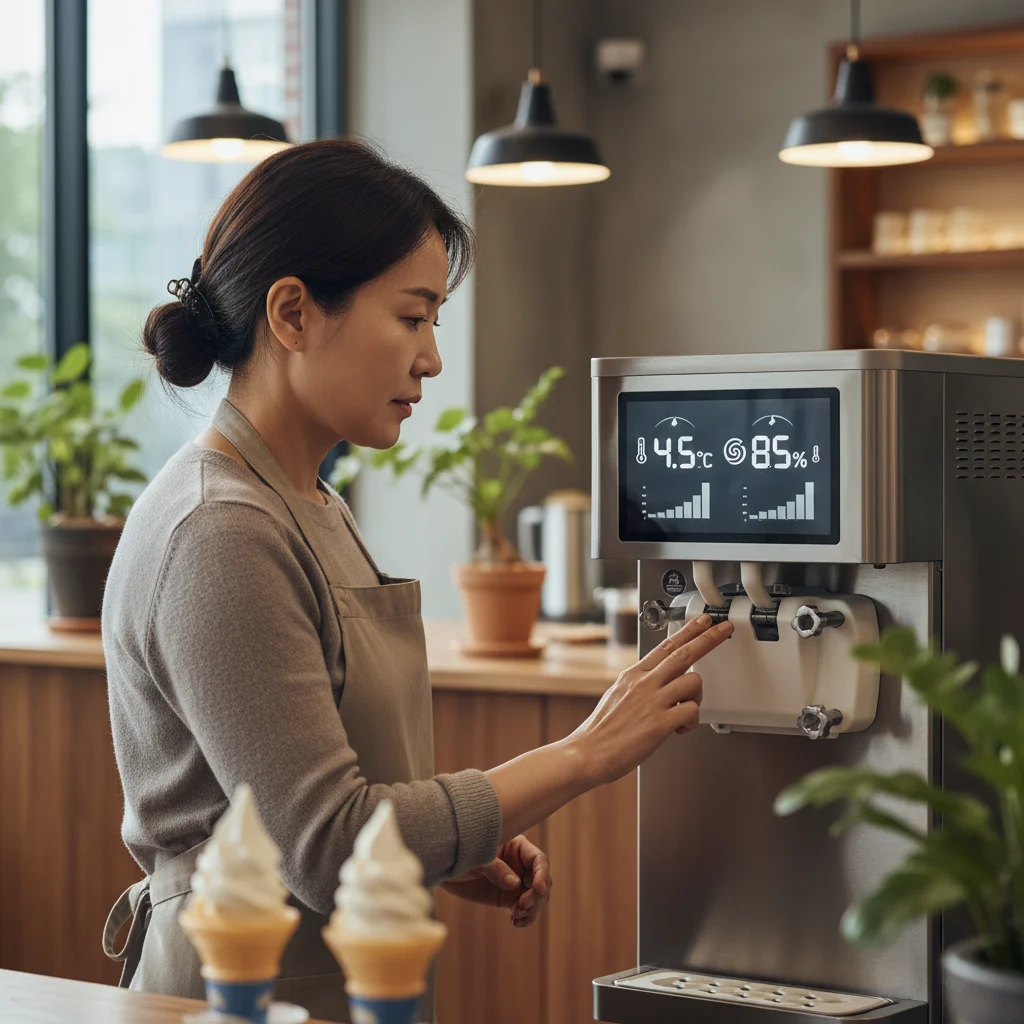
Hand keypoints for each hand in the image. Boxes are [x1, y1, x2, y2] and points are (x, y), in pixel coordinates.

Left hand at [440, 834, 550, 927]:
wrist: (444, 865)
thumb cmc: (460, 852)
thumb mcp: (475, 858)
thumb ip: (494, 868)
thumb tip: (515, 883)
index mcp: (517, 847)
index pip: (539, 860)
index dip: (542, 874)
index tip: (537, 889)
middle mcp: (521, 864)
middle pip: (542, 881)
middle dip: (536, 897)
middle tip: (520, 906)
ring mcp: (516, 881)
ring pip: (537, 898)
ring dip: (532, 909)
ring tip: (516, 916)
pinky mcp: (508, 897)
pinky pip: (525, 909)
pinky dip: (525, 918)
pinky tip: (516, 922)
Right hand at [569, 613, 733, 785]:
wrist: (588, 753)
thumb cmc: (601, 730)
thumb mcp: (617, 694)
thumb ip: (639, 684)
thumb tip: (656, 680)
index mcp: (634, 675)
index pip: (666, 645)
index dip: (688, 631)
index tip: (702, 621)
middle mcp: (644, 683)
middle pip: (684, 653)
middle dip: (708, 638)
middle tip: (723, 628)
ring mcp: (653, 702)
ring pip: (693, 682)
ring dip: (697, 696)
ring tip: (684, 711)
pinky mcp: (660, 724)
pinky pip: (692, 711)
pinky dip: (691, 721)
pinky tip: (679, 729)